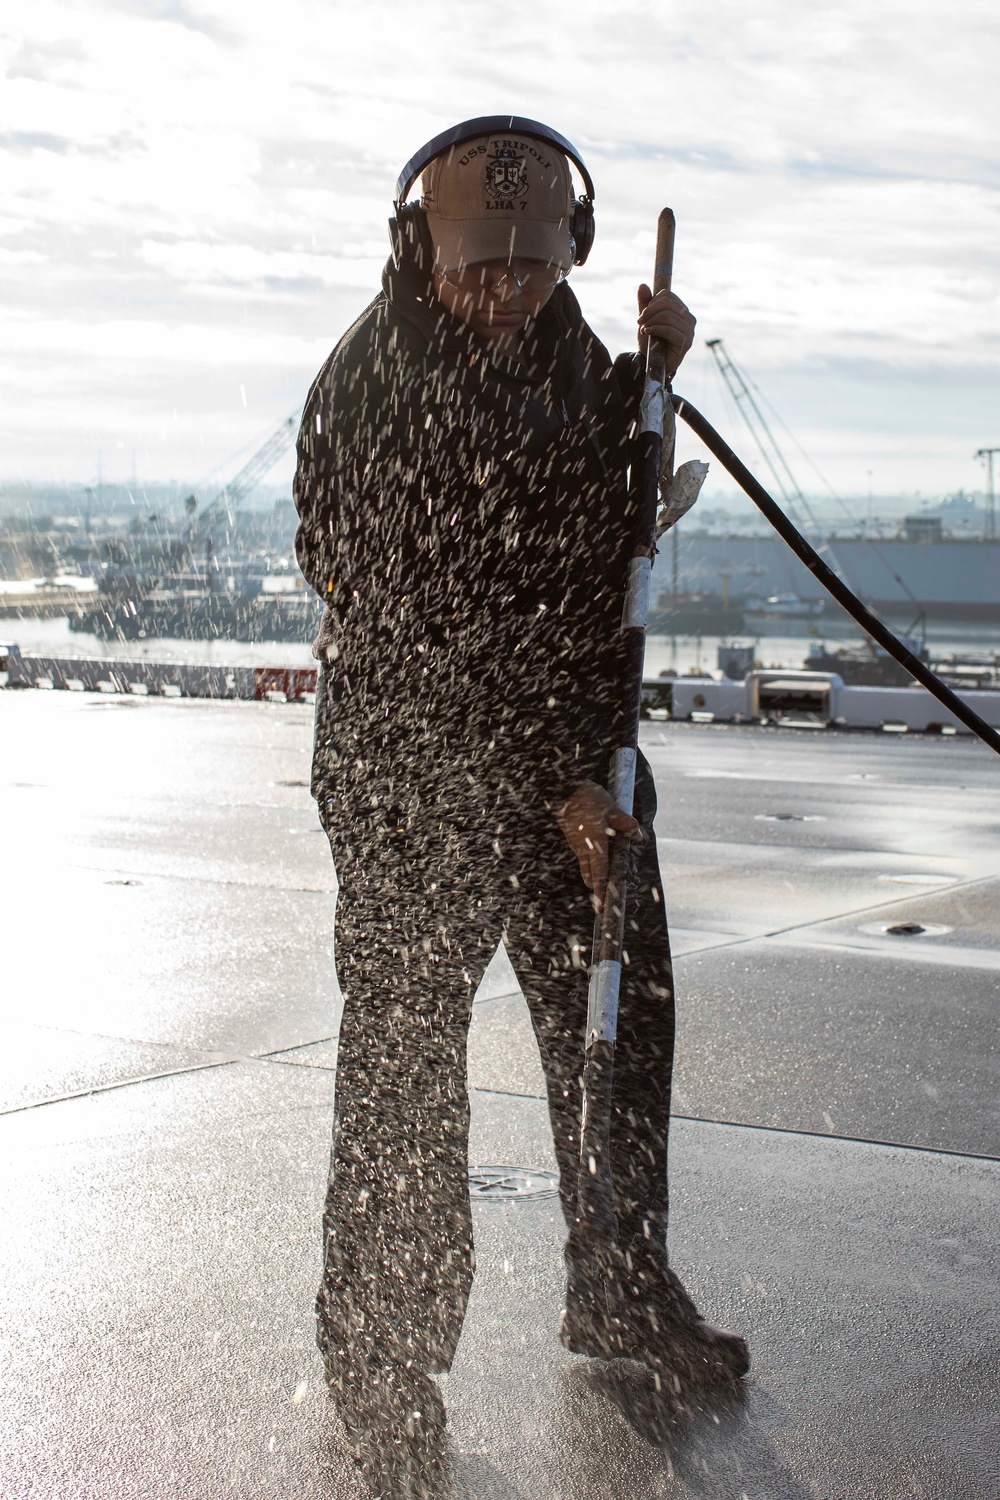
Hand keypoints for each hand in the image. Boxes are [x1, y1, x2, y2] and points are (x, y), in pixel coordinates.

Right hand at [556, 779, 642, 911]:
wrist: (563, 788)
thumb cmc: (588, 799)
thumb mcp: (613, 810)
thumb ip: (627, 825)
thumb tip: (639, 837)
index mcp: (594, 845)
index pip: (599, 873)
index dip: (600, 891)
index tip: (600, 908)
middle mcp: (583, 848)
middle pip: (589, 874)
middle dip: (595, 886)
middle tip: (602, 898)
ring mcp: (575, 843)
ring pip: (585, 864)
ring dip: (593, 872)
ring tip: (603, 875)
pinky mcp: (572, 836)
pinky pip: (583, 853)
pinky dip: (591, 857)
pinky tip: (600, 847)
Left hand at [637, 284, 695, 376]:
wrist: (652, 365)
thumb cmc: (651, 343)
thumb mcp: (646, 321)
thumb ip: (644, 304)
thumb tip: (642, 285)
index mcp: (682, 311)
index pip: (667, 295)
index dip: (652, 302)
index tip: (642, 315)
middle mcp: (689, 319)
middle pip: (667, 303)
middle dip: (649, 311)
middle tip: (640, 322)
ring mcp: (690, 331)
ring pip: (668, 315)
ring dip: (651, 322)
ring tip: (644, 330)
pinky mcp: (686, 342)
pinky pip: (668, 329)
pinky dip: (655, 329)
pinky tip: (647, 334)